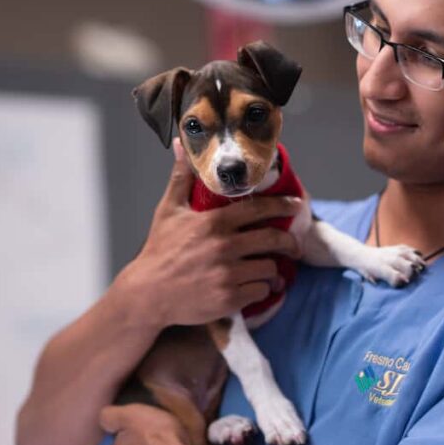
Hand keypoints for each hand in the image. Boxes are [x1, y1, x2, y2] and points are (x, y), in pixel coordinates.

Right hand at [115, 138, 302, 327]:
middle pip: (273, 239)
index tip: (296, 206)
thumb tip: (181, 145)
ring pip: (269, 268)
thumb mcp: (169, 210)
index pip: (259, 209)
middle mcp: (224, 247)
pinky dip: (260, 289)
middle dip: (290, 242)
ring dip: (272, 270)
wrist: (147, 293)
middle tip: (295, 246)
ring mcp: (228, 274)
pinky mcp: (229, 299)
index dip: (282, 206)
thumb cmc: (159, 250)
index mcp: (214, 222)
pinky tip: (253, 286)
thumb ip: (181, 177)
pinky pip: (260, 291)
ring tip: (268, 270)